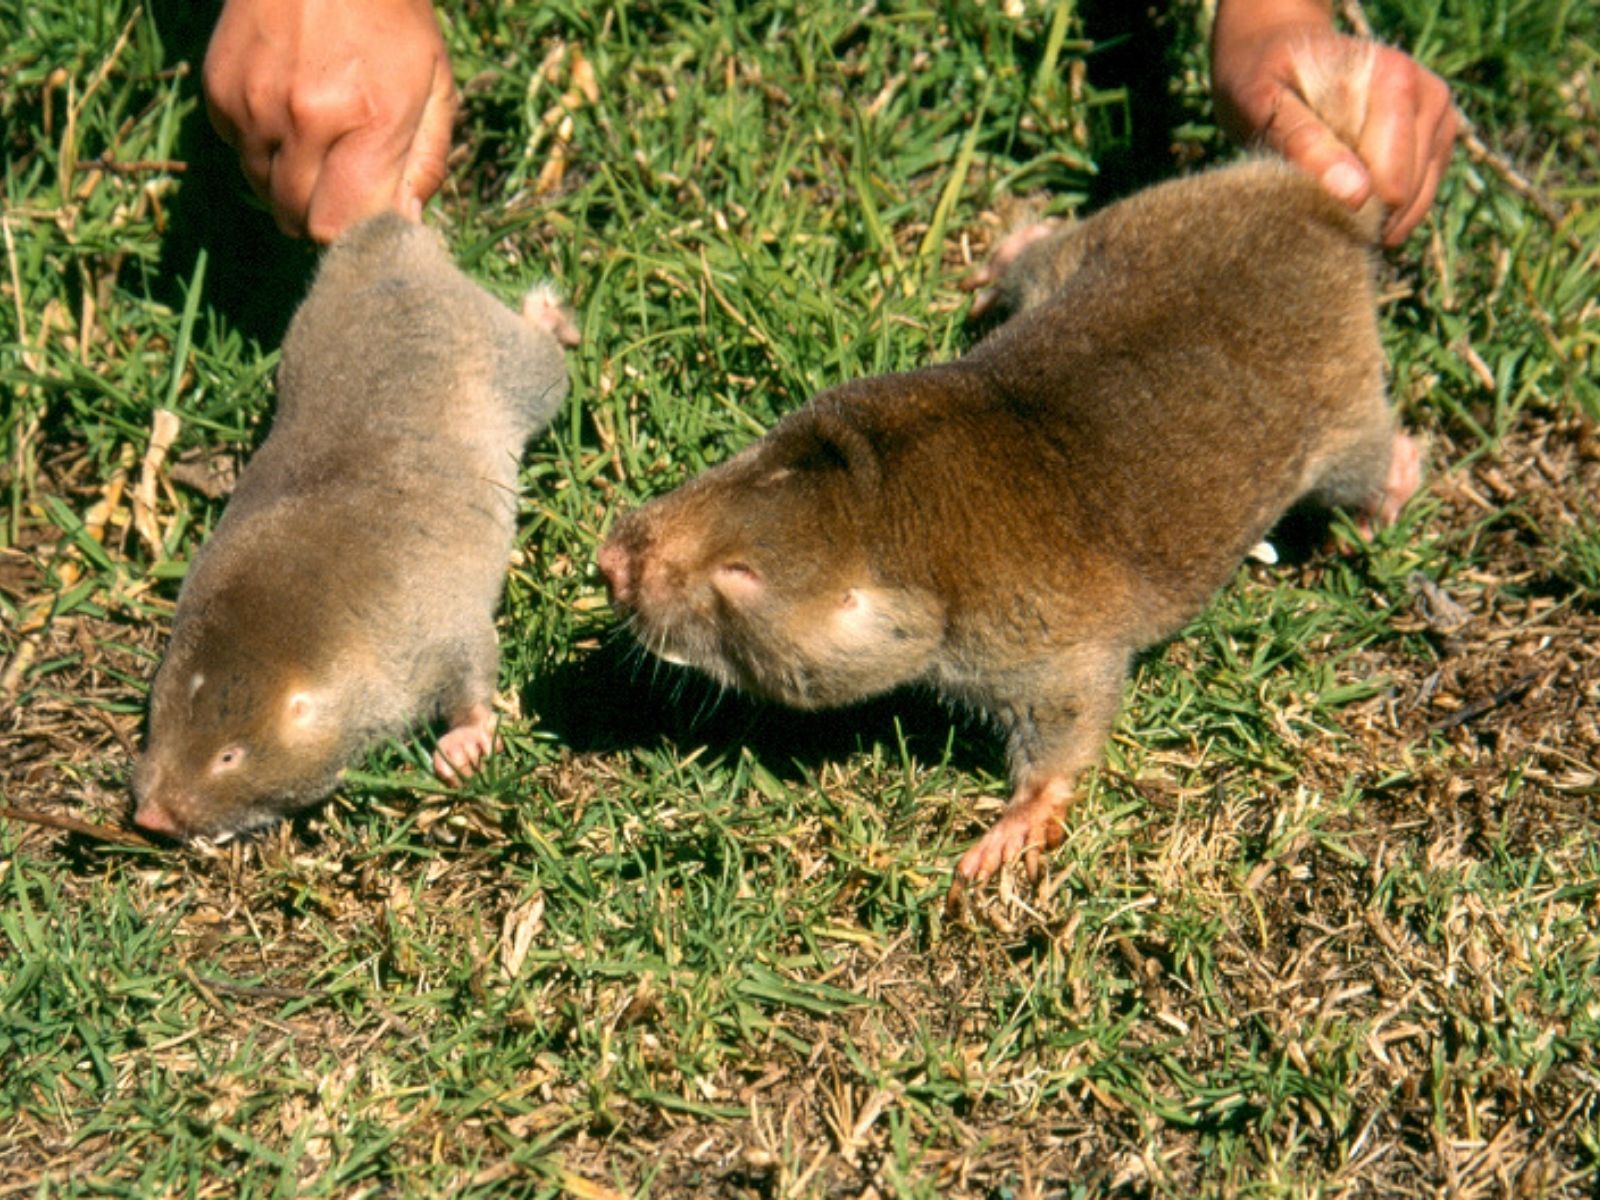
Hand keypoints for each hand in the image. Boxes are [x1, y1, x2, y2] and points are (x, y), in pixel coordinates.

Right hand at [203, 0, 457, 242]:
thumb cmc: (393, 22)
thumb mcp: (435, 87)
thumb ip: (424, 164)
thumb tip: (406, 226)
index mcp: (367, 123)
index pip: (337, 229)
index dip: (352, 236)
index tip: (367, 221)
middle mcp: (303, 119)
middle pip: (297, 220)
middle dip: (323, 217)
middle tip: (345, 187)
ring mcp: (254, 105)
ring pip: (265, 192)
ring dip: (292, 186)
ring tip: (321, 143)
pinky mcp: (220, 92)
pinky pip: (241, 153)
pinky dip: (264, 150)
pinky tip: (289, 114)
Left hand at [1211, 0, 1455, 244]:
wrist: (1282, 53)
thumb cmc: (1265, 78)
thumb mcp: (1262, 105)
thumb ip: (1303, 143)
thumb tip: (1356, 195)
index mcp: (1394, 80)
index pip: (1390, 182)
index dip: (1344, 210)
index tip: (1302, 197)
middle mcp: (1430, 96)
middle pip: (1405, 196)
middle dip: (1355, 212)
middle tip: (1308, 192)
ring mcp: (1440, 119)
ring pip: (1415, 205)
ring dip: (1369, 215)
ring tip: (1325, 190)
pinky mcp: (1437, 141)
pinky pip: (1418, 201)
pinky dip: (1382, 213)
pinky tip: (1346, 194)